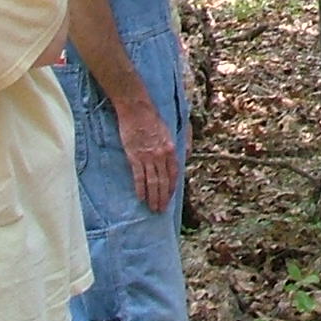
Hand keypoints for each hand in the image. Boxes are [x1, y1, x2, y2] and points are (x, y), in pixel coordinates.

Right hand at [115, 96, 181, 212]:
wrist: (137, 110)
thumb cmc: (152, 118)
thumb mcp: (170, 131)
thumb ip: (177, 145)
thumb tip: (186, 156)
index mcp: (171, 149)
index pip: (174, 173)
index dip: (172, 187)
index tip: (170, 197)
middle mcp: (162, 155)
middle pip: (164, 181)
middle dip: (163, 197)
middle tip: (161, 210)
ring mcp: (148, 157)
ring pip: (153, 182)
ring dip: (153, 197)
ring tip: (153, 208)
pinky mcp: (135, 157)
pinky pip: (139, 177)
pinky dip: (141, 189)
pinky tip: (141, 198)